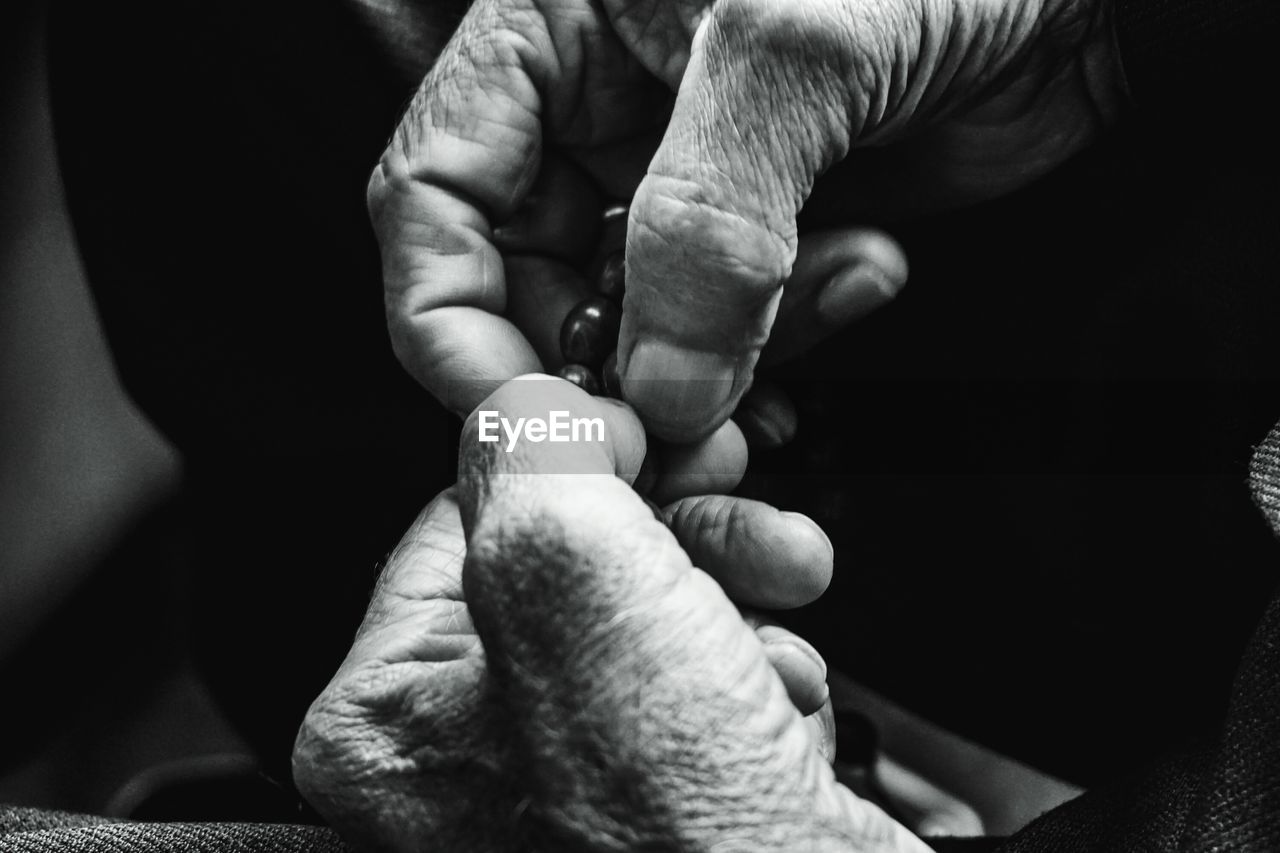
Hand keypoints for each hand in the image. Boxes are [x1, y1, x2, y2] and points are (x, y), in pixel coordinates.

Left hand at [294, 377, 927, 850]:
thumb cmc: (678, 825)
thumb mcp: (577, 571)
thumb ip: (532, 454)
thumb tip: (537, 404)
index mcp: (391, 715)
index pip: (465, 518)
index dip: (571, 463)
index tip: (644, 440)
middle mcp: (464, 759)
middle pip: (577, 565)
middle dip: (684, 536)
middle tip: (744, 518)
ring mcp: (568, 788)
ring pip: (658, 619)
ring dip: (739, 607)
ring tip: (780, 646)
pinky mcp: (663, 803)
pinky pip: (707, 690)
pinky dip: (761, 684)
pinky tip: (781, 712)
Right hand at [369, 0, 909, 462]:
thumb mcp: (793, 49)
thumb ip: (708, 217)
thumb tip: (660, 385)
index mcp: (549, 29)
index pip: (433, 193)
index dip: (454, 319)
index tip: (526, 415)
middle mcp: (591, 111)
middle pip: (524, 284)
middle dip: (599, 372)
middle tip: (678, 431)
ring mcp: (672, 180)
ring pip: (630, 327)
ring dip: (707, 367)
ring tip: (804, 336)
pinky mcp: (750, 236)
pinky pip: (719, 334)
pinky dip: (771, 354)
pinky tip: (852, 292)